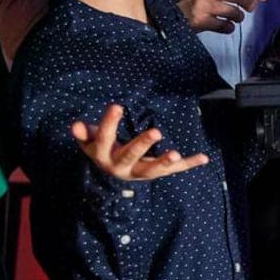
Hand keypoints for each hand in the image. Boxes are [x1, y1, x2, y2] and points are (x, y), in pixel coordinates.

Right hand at [72, 104, 210, 180]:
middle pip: (131, 155)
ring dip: (165, 162)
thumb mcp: (90, 142)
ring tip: (177, 154)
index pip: (105, 138)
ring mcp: (140, 172)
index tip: (117, 105)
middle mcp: (121, 166)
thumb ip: (84, 134)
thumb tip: (75, 125)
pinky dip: (189, 164)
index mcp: (104, 155)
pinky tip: (204, 158)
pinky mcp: (155, 173)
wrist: (110, 174)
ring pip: (152, 169)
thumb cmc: (101, 149)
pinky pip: (173, 171)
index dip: (110, 122)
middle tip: (156, 131)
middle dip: (142, 144)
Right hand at [176, 0, 267, 33]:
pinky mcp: (199, 21)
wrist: (162, 13)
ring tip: (235, 16)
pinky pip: (225, 26)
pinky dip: (229, 27)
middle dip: (250, 2)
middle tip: (252, 7)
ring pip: (234, 11)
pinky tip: (226, 26)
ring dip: (238, 16)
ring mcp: (201, 4)